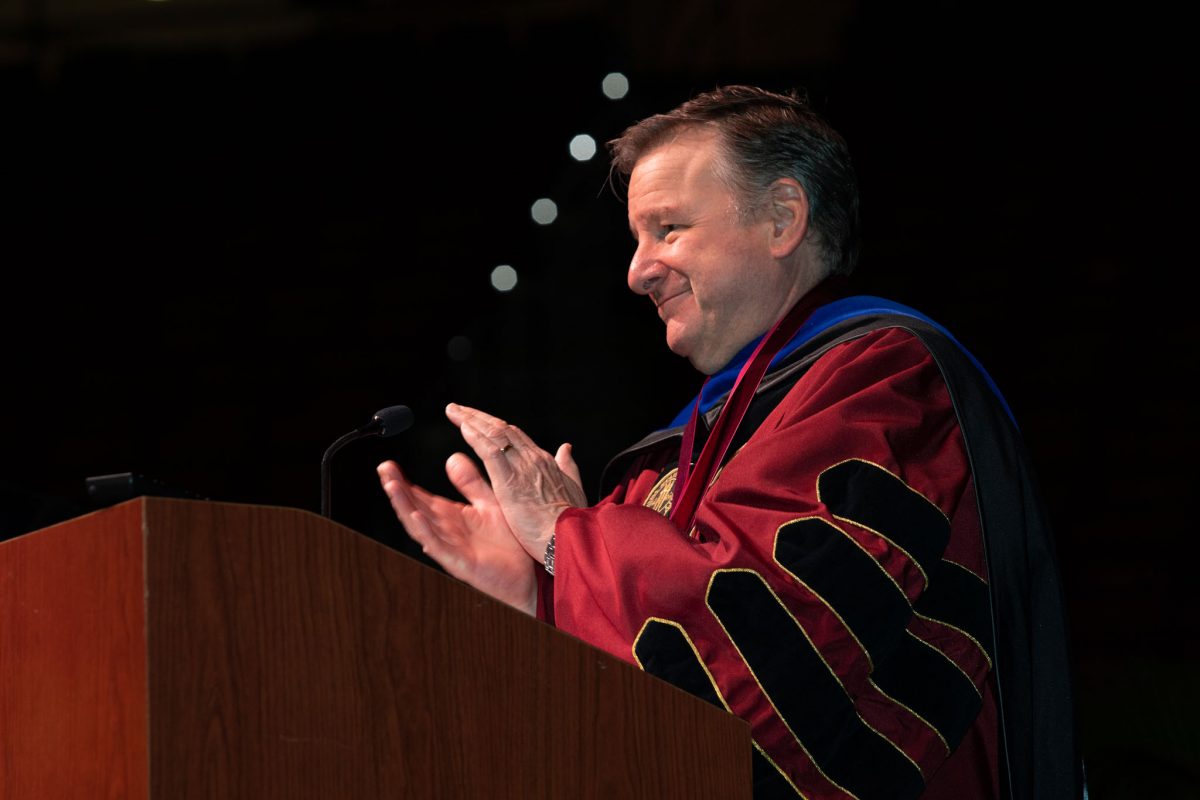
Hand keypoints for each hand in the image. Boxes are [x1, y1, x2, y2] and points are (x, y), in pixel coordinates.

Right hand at [377, 456, 535, 614]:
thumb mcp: (490, 503)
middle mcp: (447, 532)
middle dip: (397, 490)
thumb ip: (471, 483)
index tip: (389, 466)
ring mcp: (451, 548)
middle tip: (383, 469)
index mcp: (453, 517)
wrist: (532, 573)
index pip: (421, 497)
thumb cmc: (512, 542)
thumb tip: (453, 458)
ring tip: (391, 487)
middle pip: (415, 508)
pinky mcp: (460, 563)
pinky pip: (438, 546)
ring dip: (404, 507)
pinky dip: (425, 532)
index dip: (404, 483)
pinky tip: (415, 516)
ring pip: (420, 526)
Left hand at [445, 403, 586, 561]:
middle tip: (457, 408)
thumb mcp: (574, 489)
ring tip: (453, 410)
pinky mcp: (510, 481)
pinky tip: (463, 428)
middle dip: (478, 417)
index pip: (515, 435)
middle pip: (502, 429)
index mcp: (545, 461)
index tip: (478, 420)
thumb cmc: (571, 521)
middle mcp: (533, 458)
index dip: (495, 425)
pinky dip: (475, 437)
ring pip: (494, 434)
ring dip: (471, 420)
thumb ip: (567, 467)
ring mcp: (522, 467)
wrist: (572, 538)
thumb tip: (566, 447)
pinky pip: (490, 451)